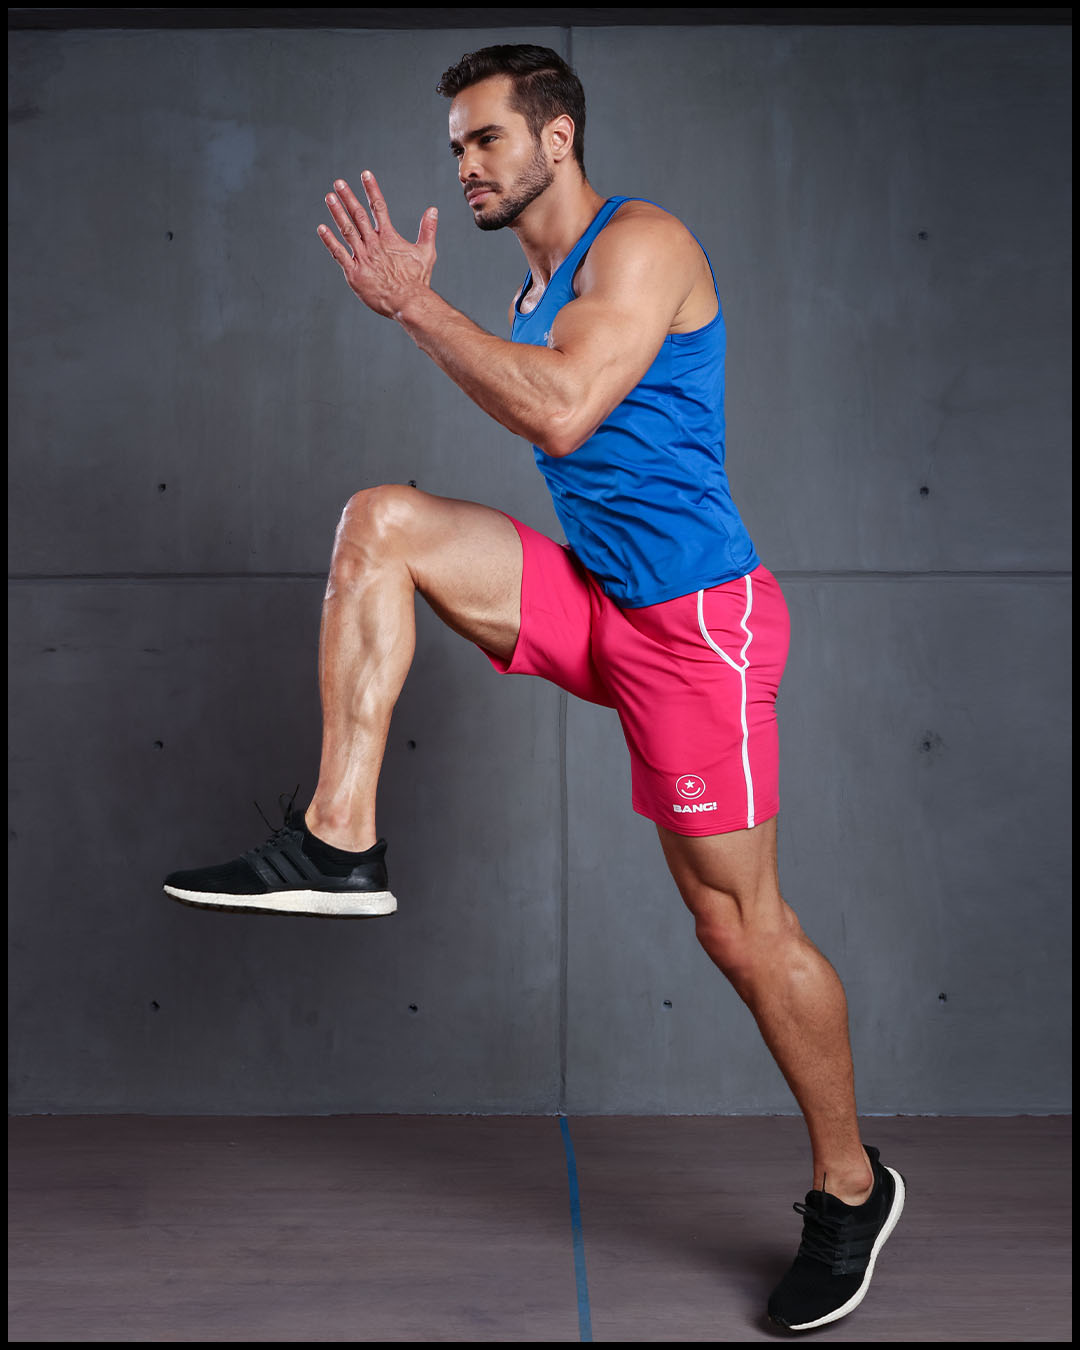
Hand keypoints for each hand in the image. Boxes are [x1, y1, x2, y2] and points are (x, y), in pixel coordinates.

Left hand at [318, 172, 437, 317]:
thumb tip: (433, 210)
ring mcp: (363, 257)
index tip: (365, 174)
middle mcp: (374, 244)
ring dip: (337, 213)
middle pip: (359, 215)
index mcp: (389, 238)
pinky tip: (322, 228)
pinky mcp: (354, 273)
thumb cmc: (418, 281)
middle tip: (338, 183)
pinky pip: (339, 254)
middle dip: (348, 197)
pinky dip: (329, 241)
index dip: (372, 189)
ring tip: (329, 198)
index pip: (379, 207)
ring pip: (347, 230)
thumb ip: (428, 230)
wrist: (409, 302)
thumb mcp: (426, 252)